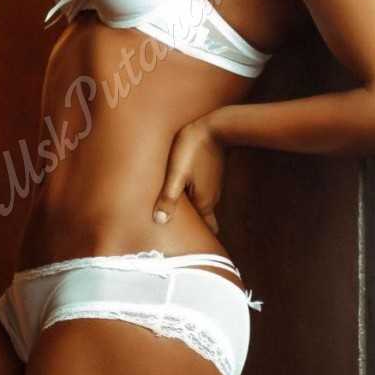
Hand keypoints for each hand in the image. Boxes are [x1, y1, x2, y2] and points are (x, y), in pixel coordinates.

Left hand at [153, 118, 224, 234]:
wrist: (215, 126)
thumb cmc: (193, 149)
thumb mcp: (177, 173)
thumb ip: (168, 198)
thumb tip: (159, 221)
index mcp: (203, 202)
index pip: (207, 229)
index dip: (200, 239)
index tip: (191, 247)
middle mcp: (211, 197)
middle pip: (204, 220)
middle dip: (195, 228)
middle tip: (181, 236)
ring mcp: (213, 185)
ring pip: (202, 205)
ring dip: (192, 212)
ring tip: (176, 216)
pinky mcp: (210, 174)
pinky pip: (201, 192)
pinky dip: (193, 198)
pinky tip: (182, 194)